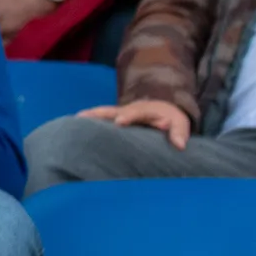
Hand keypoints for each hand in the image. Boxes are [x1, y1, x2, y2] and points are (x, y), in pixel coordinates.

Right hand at [77, 99, 191, 149]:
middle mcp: (130, 110)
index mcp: (146, 111)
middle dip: (100, 113)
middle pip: (113, 110)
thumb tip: (180, 145)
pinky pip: (102, 118)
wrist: (165, 110)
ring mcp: (121, 113)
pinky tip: (75, 125)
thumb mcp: (180, 124)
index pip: (135, 113)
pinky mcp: (116, 118)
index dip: (127, 117)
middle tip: (84, 116)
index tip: (119, 122)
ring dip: (90, 115)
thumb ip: (179, 133)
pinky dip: (90, 120)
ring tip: (75, 119)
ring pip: (104, 112)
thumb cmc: (172, 120)